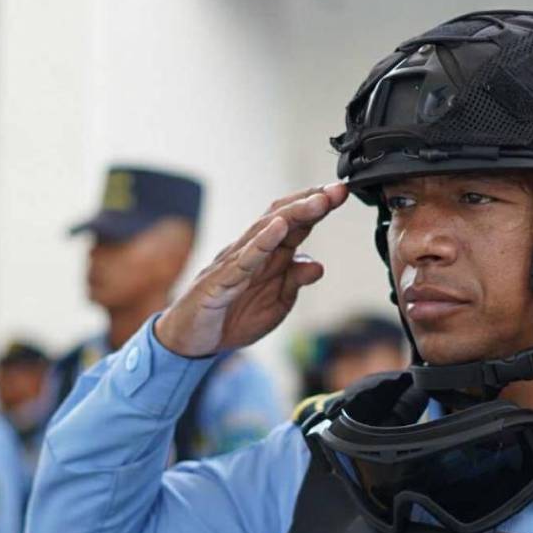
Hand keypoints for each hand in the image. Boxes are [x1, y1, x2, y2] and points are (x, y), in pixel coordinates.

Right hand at [155, 183, 348, 356]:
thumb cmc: (230, 316)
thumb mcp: (275, 304)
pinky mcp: (219, 281)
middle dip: (312, 202)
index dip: (318, 209)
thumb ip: (294, 282)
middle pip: (283, 218)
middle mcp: (251, 252)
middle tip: (338, 190)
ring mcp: (234, 263)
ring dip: (294, 214)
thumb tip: (317, 265)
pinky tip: (277, 229)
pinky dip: (261, 243)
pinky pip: (243, 260)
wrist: (190, 341)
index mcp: (267, 257)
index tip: (342, 194)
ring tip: (318, 201)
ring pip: (265, 231)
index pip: (295, 225)